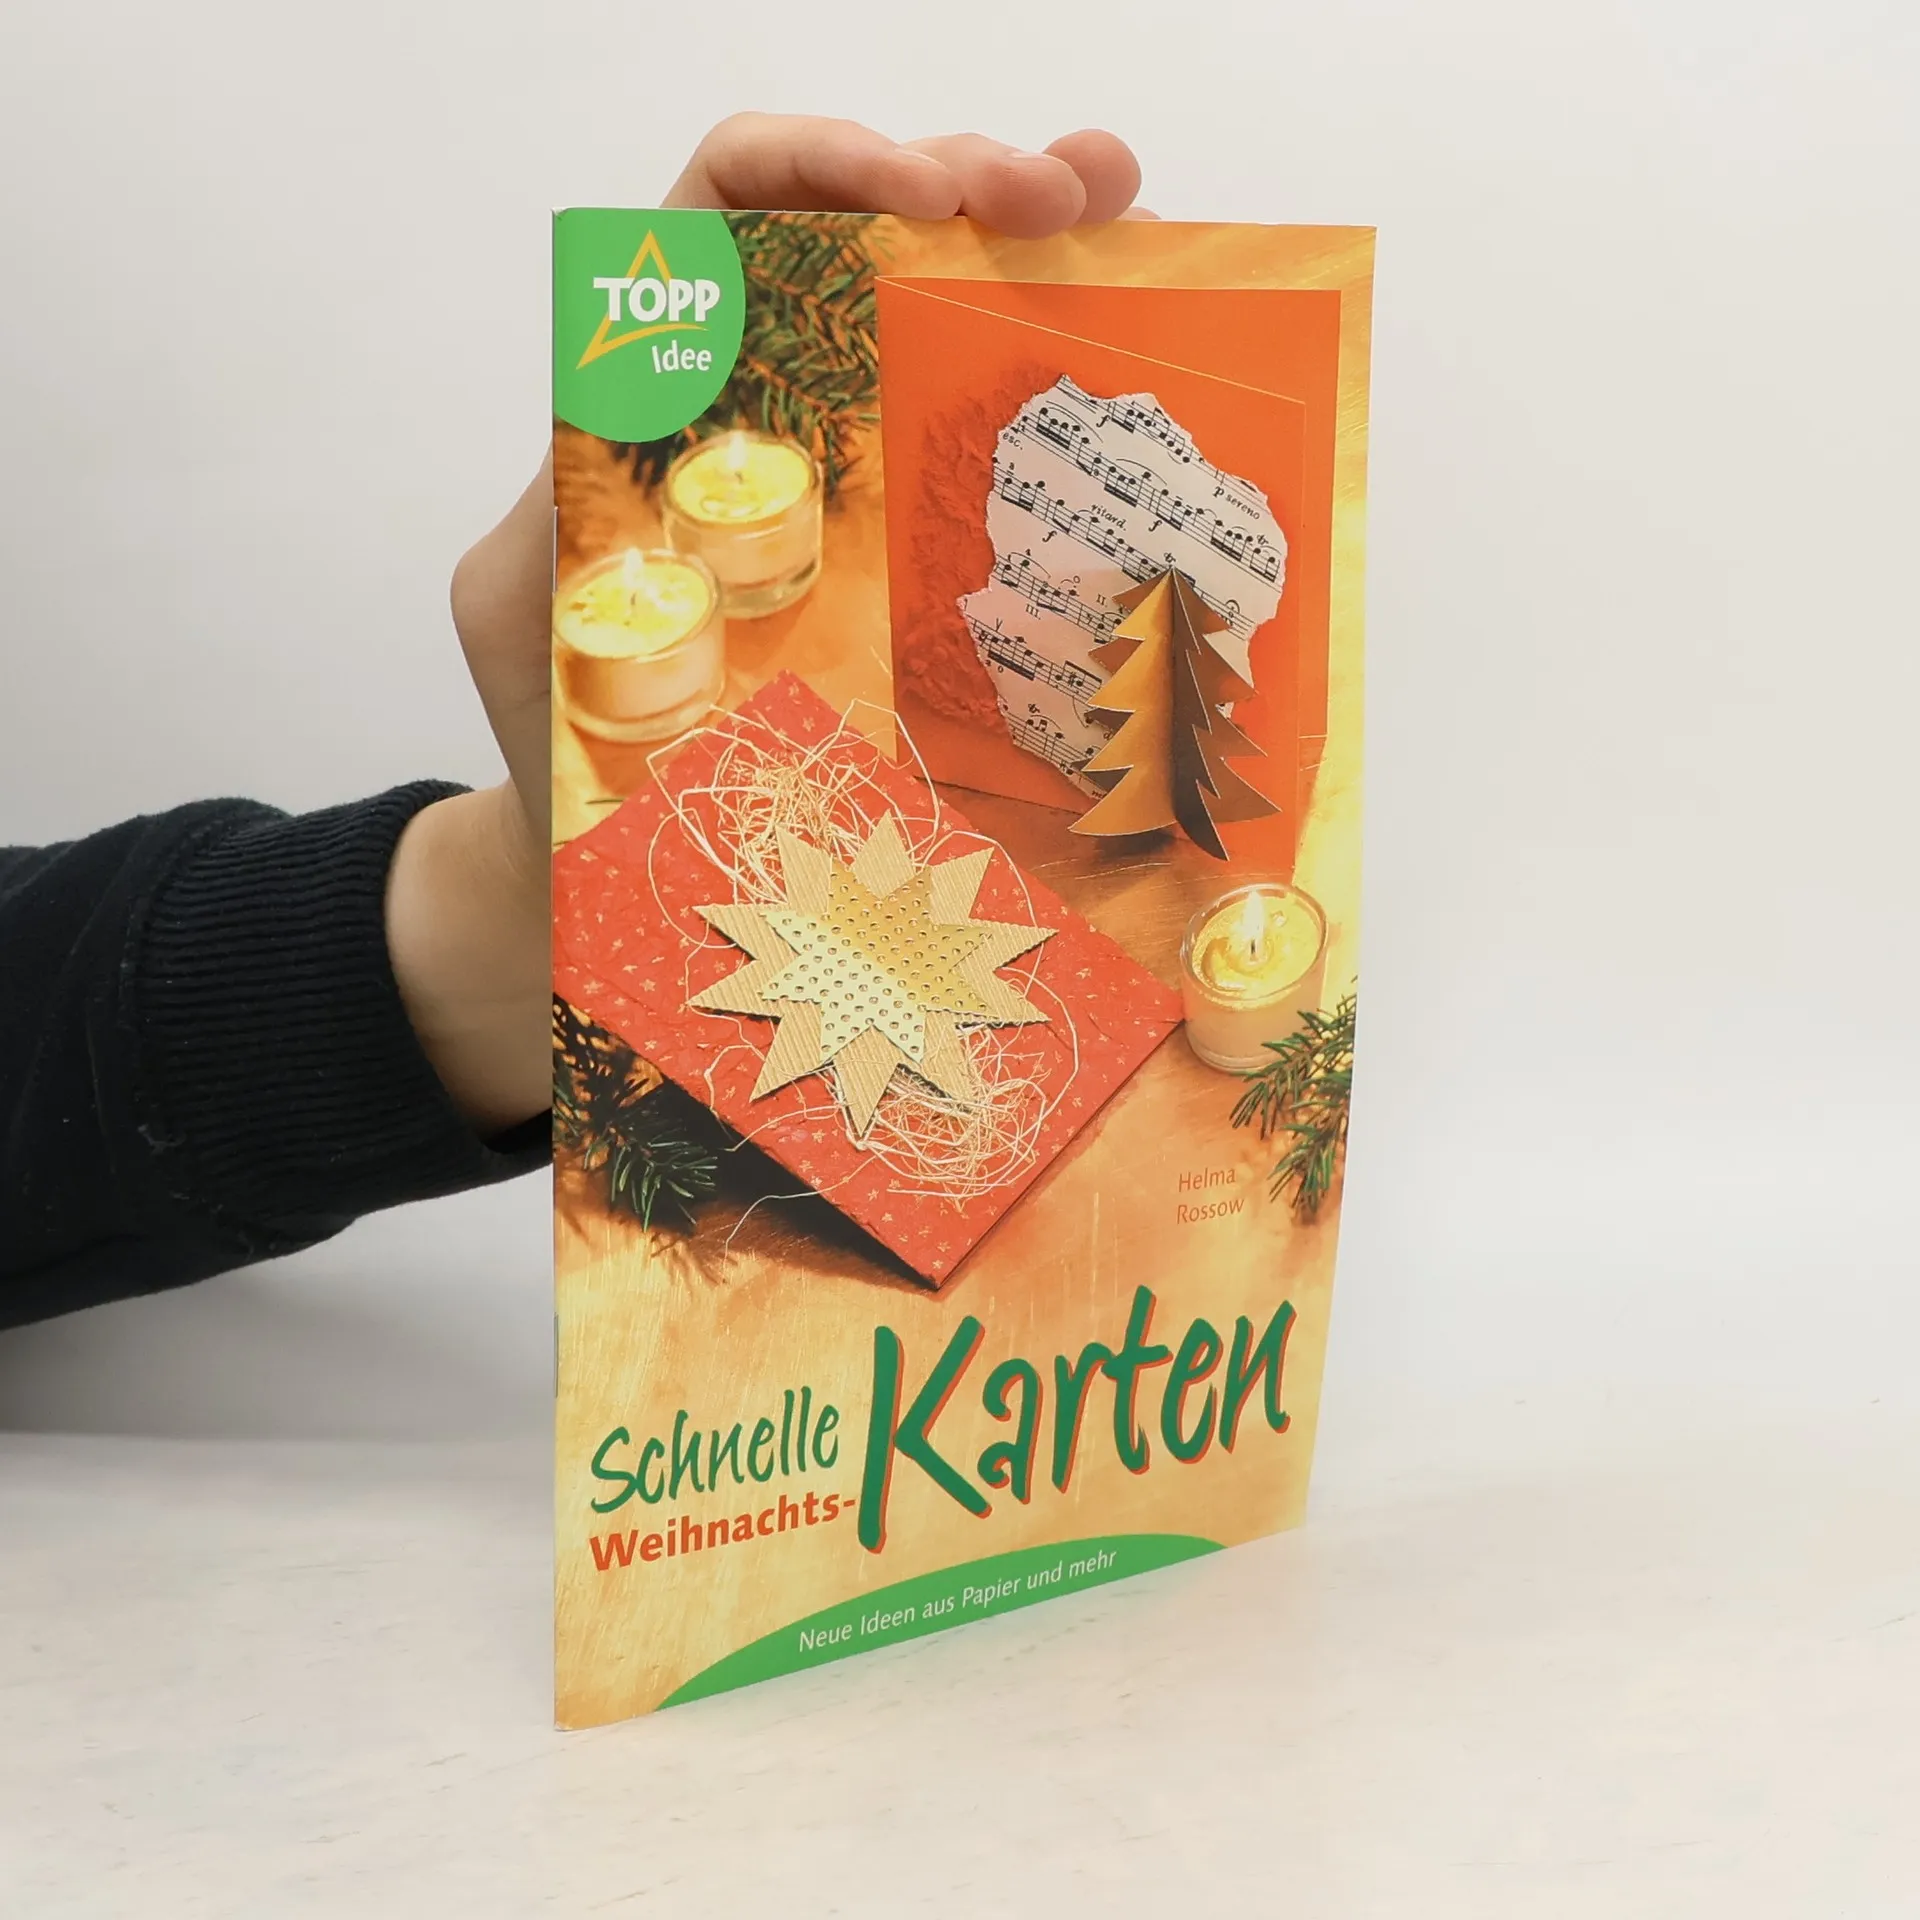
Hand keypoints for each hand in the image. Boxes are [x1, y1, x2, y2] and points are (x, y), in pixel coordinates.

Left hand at [402, 116, 1146, 1133]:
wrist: (597, 869)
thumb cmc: (564, 760)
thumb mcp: (540, 642)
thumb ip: (557, 567)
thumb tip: (617, 523)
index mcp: (657, 414)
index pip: (716, 222)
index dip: (810, 169)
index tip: (918, 192)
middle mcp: (750, 423)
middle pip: (849, 242)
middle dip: (956, 182)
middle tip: (1065, 195)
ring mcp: (830, 483)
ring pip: (922, 318)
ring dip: (1020, 238)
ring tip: (1115, 201)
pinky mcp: (887, 556)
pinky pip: (966, 441)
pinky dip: (1041, 362)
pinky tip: (1124, 313)